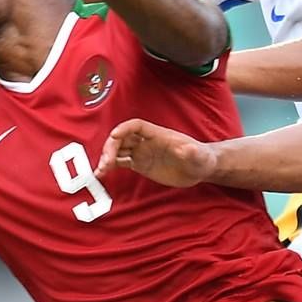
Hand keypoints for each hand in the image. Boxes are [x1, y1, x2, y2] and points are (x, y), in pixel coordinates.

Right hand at [100, 119, 217, 187]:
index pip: (136, 126)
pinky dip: (110, 166)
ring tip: (100, 172)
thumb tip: (187, 148)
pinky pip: (121, 162)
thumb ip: (191, 152)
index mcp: (158, 134)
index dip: (124, 129)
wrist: (200, 168)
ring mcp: (142, 152)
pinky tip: (102, 175)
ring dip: (107, 158)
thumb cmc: (200, 158)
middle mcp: (147, 141)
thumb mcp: (198, 156)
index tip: (114, 136)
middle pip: (123, 138)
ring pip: (118, 150)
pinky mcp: (140, 164)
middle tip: (106, 163)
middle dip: (111, 147)